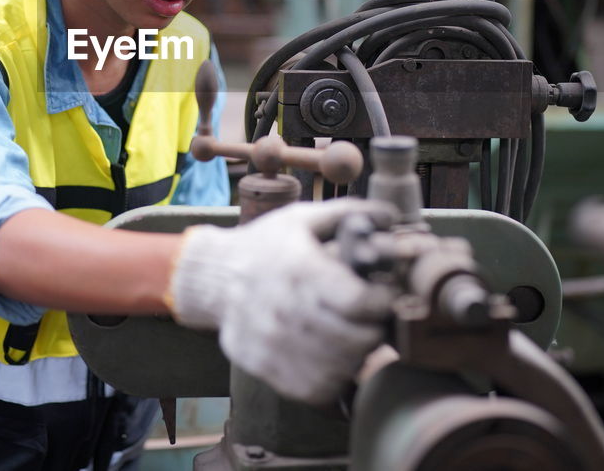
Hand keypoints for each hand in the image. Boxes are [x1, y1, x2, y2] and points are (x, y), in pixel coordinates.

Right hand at [166, 198, 396, 404]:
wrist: (213, 277)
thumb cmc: (264, 245)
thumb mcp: (302, 217)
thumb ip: (348, 213)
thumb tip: (390, 215)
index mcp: (300, 271)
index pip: (361, 303)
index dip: (383, 301)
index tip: (383, 295)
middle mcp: (286, 311)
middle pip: (358, 340)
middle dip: (375, 328)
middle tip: (371, 318)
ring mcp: (274, 345)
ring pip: (342, 368)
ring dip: (357, 355)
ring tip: (353, 336)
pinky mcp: (266, 368)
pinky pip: (316, 389)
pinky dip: (333, 378)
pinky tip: (331, 356)